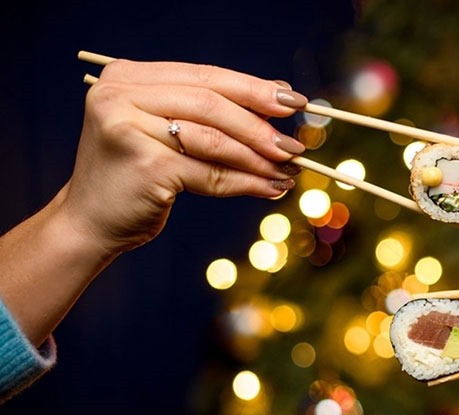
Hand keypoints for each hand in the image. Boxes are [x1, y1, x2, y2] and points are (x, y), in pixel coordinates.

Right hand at [62, 58, 308, 256]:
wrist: (89, 222)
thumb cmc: (135, 177)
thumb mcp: (163, 133)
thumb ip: (204, 113)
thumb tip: (277, 102)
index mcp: (127, 77)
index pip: (204, 76)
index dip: (253, 88)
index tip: (293, 102)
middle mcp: (120, 95)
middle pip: (211, 103)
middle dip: (260, 124)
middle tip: (296, 144)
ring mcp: (129, 129)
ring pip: (214, 140)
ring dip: (259, 158)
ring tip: (289, 171)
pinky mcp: (145, 165)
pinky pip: (210, 174)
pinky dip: (246, 183)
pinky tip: (270, 188)